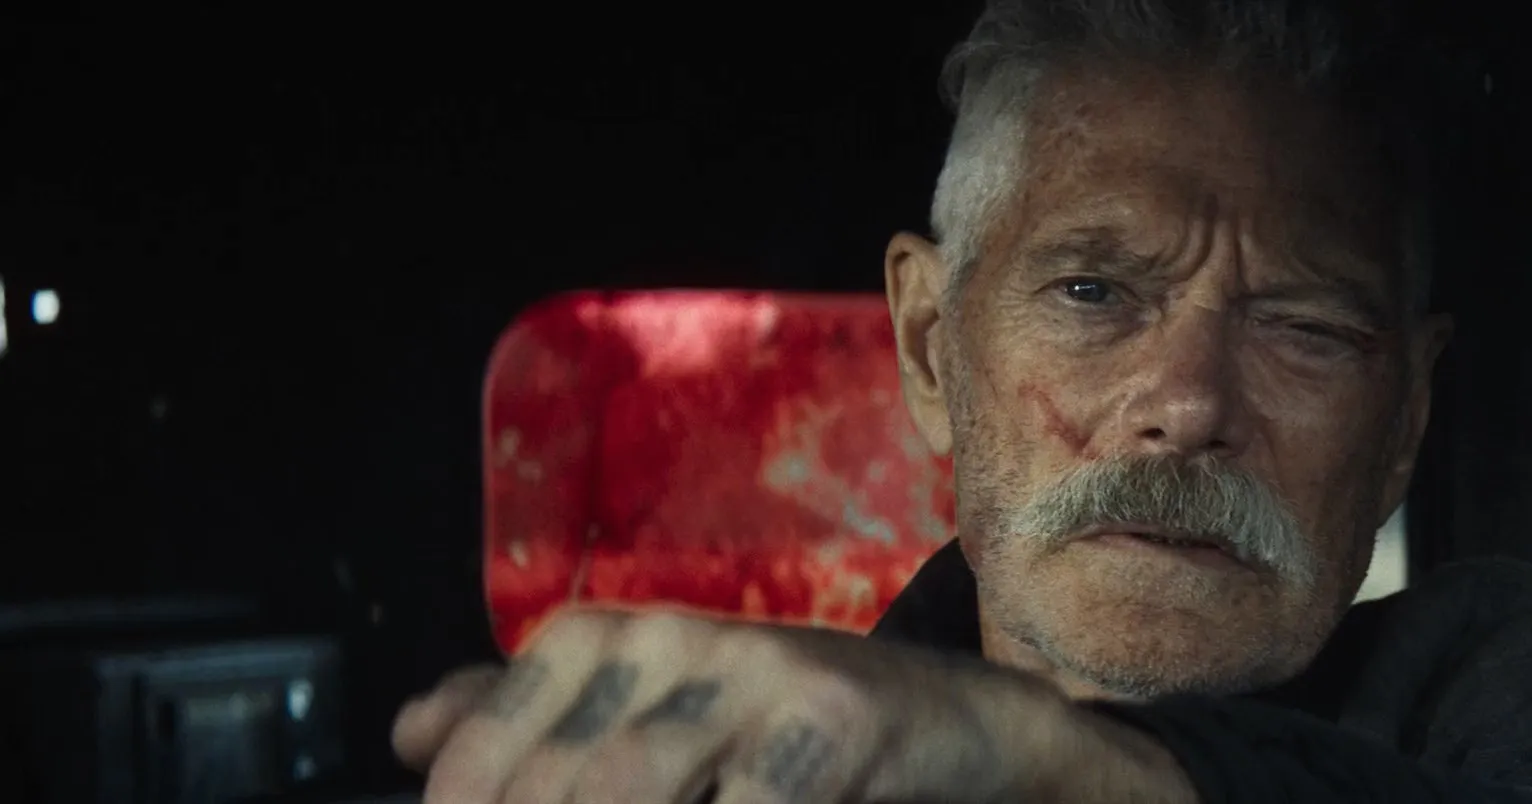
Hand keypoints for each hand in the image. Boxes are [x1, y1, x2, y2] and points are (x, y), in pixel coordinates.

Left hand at [391, 607, 1171, 803]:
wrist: (955, 724)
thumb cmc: (782, 735)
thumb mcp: (652, 715)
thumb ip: (530, 719)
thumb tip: (412, 734)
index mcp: (599, 640)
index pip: (474, 766)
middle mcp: (666, 641)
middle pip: (559, 793)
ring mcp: (752, 675)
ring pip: (629, 795)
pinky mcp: (829, 721)